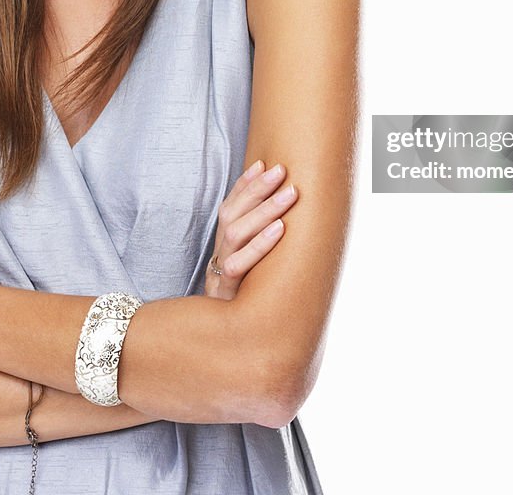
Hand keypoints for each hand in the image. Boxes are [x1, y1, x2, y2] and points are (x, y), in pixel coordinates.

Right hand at [205, 160, 297, 299]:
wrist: (220, 350)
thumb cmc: (243, 306)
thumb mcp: (248, 274)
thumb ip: (259, 249)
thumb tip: (293, 221)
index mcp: (222, 249)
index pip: (228, 208)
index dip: (244, 185)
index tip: (263, 163)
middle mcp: (219, 257)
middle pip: (231, 214)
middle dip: (257, 189)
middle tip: (282, 170)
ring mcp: (220, 275)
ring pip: (235, 233)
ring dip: (263, 209)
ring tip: (290, 192)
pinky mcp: (227, 295)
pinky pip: (240, 266)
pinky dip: (259, 245)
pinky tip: (280, 230)